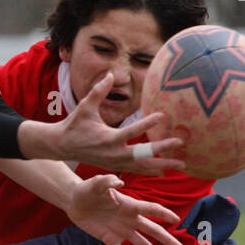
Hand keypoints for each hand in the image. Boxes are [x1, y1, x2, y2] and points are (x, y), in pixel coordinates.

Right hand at [31, 72, 185, 173]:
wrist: (61, 146)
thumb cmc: (74, 124)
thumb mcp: (84, 107)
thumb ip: (98, 91)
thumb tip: (110, 74)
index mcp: (107, 138)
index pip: (132, 131)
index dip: (148, 123)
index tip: (163, 115)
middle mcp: (113, 153)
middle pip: (143, 154)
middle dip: (162, 149)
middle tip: (180, 142)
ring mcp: (115, 162)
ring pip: (143, 166)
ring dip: (163, 164)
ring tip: (182, 162)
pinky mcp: (114, 166)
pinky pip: (136, 169)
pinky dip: (151, 170)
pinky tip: (166, 171)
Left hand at [66, 174, 186, 244]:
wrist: (75, 202)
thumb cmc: (87, 190)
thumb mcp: (95, 184)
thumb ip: (106, 181)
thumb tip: (117, 181)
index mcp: (130, 205)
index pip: (150, 209)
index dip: (163, 214)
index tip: (177, 220)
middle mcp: (130, 219)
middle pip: (153, 231)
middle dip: (167, 241)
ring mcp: (122, 230)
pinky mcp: (110, 239)